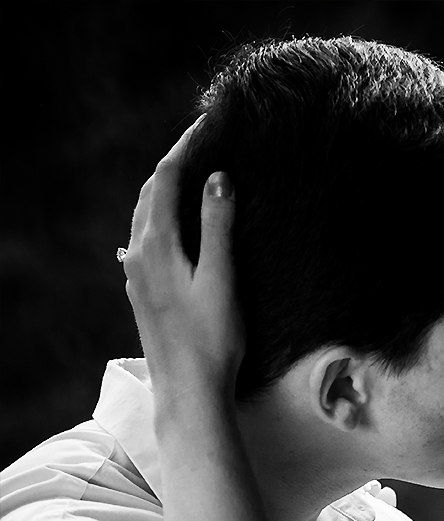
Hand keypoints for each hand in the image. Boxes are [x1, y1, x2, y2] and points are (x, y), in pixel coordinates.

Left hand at [122, 118, 241, 402]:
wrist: (189, 391)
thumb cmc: (213, 339)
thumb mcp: (222, 278)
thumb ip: (218, 226)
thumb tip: (217, 177)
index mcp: (156, 245)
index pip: (167, 179)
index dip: (187, 146)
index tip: (210, 123)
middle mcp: (138, 254)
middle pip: (151, 192)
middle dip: (175, 162)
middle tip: (205, 140)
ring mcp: (137, 274)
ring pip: (146, 215)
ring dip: (166, 188)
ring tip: (194, 171)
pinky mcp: (143, 291)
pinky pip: (147, 237)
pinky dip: (163, 214)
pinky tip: (177, 221)